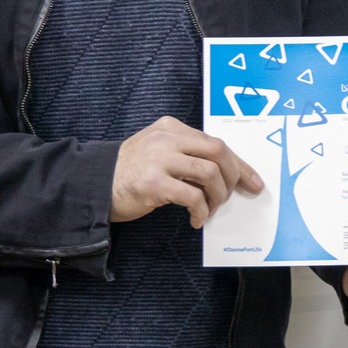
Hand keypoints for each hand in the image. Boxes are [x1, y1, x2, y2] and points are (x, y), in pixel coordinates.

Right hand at [111, 117, 262, 227]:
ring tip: (209, 209)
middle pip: (217, 152)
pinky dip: (201, 211)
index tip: (253, 181)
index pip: (214, 142)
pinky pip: (192, 197)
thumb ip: (187, 155)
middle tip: (229, 197)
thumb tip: (227, 174)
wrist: (95, 185)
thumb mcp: (159, 152)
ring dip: (217, 196)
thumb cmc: (131, 171)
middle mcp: (166, 138)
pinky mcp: (153, 183)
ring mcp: (159, 159)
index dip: (238, 164)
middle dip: (232, 177)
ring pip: (209, 173)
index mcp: (171, 128)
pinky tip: (196, 219)